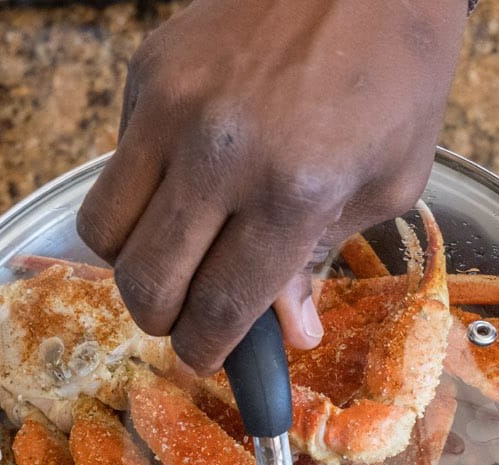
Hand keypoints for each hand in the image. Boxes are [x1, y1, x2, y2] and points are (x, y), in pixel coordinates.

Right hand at [77, 0, 467, 372]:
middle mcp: (221, 155)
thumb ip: (322, 259)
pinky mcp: (147, 73)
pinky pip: (115, 164)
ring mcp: (172, 110)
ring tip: (173, 255)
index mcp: (293, 192)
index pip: (219, 307)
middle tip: (185, 316)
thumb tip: (288, 332)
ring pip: (103, 232)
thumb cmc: (394, 75)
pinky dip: (140, 191)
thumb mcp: (387, 185)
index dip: (206, 350)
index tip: (206, 356)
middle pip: (147, 284)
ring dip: (133, 263)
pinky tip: (186, 176)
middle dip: (163, 320)